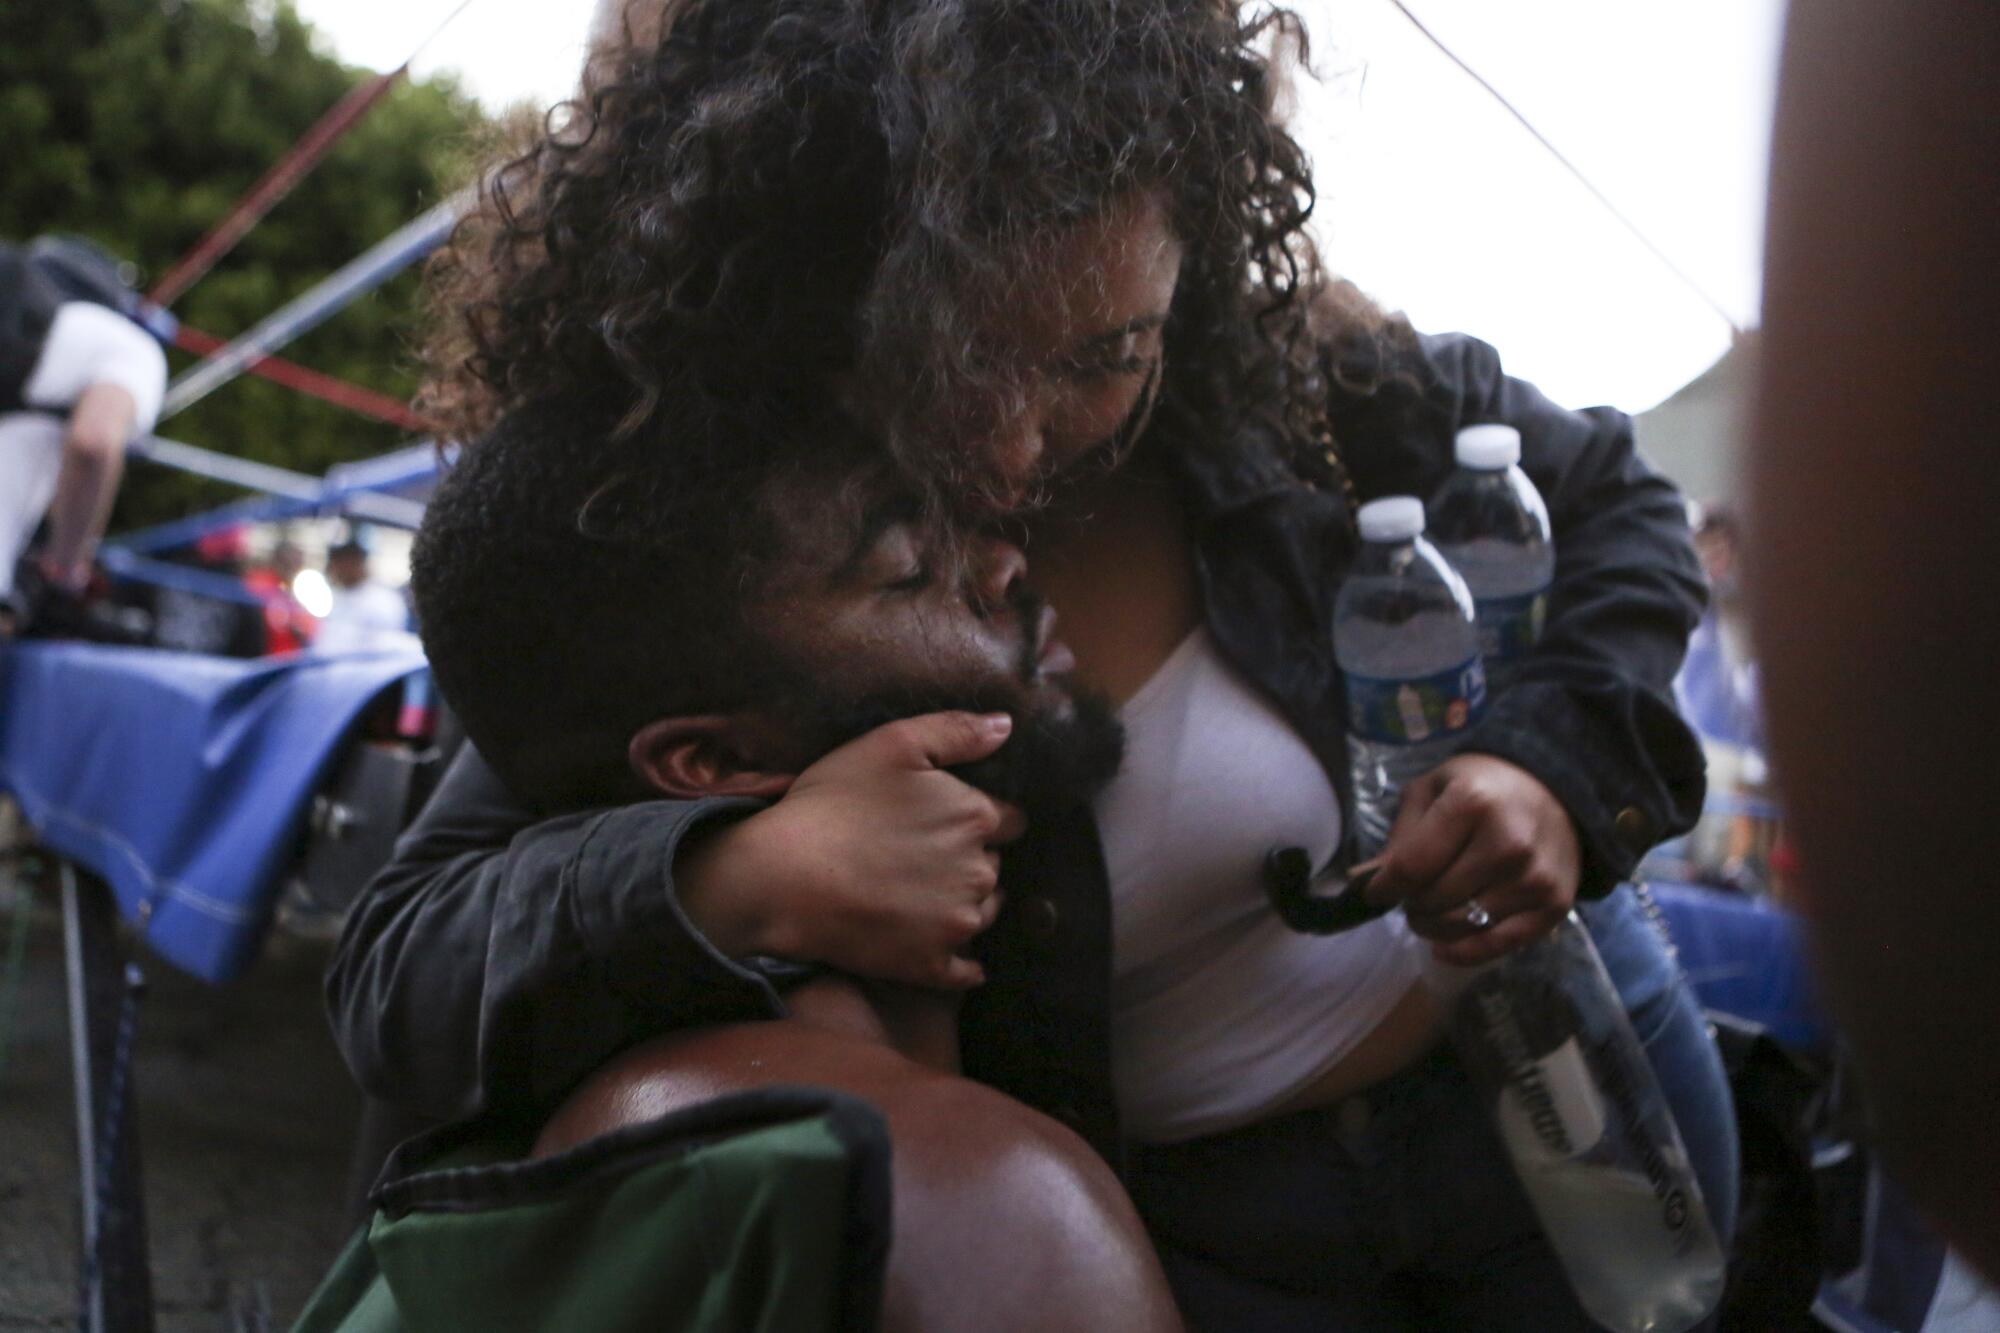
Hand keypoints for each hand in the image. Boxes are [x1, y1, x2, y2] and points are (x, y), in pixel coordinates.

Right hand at [678, 711, 1026, 989]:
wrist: (784, 878)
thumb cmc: (835, 804)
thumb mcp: (894, 744)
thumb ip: (956, 731)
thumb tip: (1006, 726)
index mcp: (977, 817)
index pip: (1010, 820)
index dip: (980, 818)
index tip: (947, 821)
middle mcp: (979, 873)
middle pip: (995, 867)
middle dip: (970, 860)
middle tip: (921, 857)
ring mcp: (957, 925)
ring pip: (983, 913)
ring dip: (964, 905)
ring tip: (919, 895)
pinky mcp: (933, 966)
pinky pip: (967, 971)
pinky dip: (960, 962)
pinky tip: (937, 947)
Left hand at [1362, 753, 1581, 965]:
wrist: (1557, 791)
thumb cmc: (1483, 787)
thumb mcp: (1433, 790)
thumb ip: (1401, 835)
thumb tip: (1367, 882)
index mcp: (1473, 804)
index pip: (1411, 867)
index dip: (1383, 887)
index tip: (1374, 892)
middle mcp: (1508, 844)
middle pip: (1433, 900)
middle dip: (1411, 903)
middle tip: (1412, 894)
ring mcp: (1534, 879)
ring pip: (1458, 927)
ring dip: (1432, 926)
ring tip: (1431, 909)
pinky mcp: (1554, 907)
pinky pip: (1495, 947)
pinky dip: (1462, 951)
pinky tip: (1444, 945)